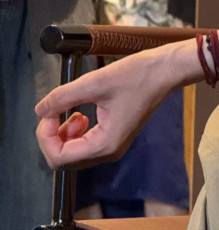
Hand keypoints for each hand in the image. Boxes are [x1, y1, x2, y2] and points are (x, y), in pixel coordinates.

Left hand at [35, 50, 172, 168]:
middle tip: (56, 111)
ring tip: (72, 110)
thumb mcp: (96, 82)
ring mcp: (112, 146)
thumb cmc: (138, 75)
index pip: (59, 158)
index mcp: (105, 145)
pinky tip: (81, 113)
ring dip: (63, 133)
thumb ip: (64, 97)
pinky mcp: (114, 136)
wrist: (165, 70)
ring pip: (73, 152)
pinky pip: (84, 144)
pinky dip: (75, 131)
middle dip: (53, 135)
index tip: (49, 112)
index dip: (46, 136)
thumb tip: (41, 109)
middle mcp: (108, 152)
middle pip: (64, 159)